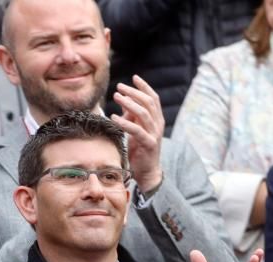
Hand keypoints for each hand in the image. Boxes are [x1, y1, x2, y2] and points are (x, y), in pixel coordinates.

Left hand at [110, 75, 163, 190]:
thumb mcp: (135, 130)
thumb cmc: (139, 151)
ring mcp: (154, 134)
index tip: (134, 77)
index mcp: (156, 119)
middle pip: (148, 102)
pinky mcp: (149, 144)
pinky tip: (114, 117)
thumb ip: (132, 117)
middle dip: (134, 92)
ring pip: (144, 113)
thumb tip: (123, 104)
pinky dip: (125, 122)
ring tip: (116, 97)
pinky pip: (137, 130)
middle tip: (119, 87)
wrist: (147, 172)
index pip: (153, 98)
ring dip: (129, 103)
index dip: (144, 86)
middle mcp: (158, 124)